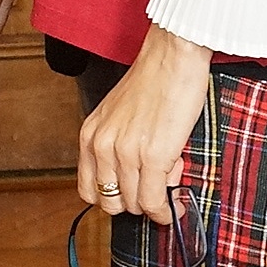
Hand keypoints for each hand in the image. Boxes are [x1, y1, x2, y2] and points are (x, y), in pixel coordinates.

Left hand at [78, 25, 209, 218]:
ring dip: (156, 204)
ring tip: (171, 177)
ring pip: (135, 205)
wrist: (172, 57)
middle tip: (156, 182)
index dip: (113, 199)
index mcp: (90, 135)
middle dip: (136, 202)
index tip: (133, 194)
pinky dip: (167, 210)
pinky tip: (177, 202)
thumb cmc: (152, 80)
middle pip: (111, 203)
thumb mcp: (118, 115)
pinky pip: (155, 201)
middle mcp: (102, 145)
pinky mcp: (153, 156)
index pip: (88, 190)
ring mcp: (126, 153)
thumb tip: (134, 181)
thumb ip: (116, 146)